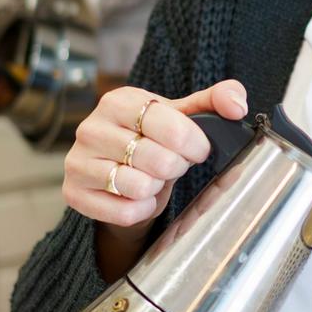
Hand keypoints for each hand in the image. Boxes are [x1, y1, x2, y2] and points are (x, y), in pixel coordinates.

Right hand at [62, 80, 248, 230]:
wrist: (120, 173)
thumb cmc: (154, 140)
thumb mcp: (184, 116)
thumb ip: (216, 100)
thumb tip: (237, 106)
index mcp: (120, 100)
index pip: (173, 127)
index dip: (195, 145)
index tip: (197, 149)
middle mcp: (91, 127)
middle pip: (158, 160)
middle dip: (175, 168)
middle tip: (171, 165)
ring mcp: (77, 161)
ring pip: (137, 186)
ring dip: (156, 188)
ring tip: (152, 178)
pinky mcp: (73, 193)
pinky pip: (123, 211)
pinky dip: (141, 209)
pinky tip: (139, 197)